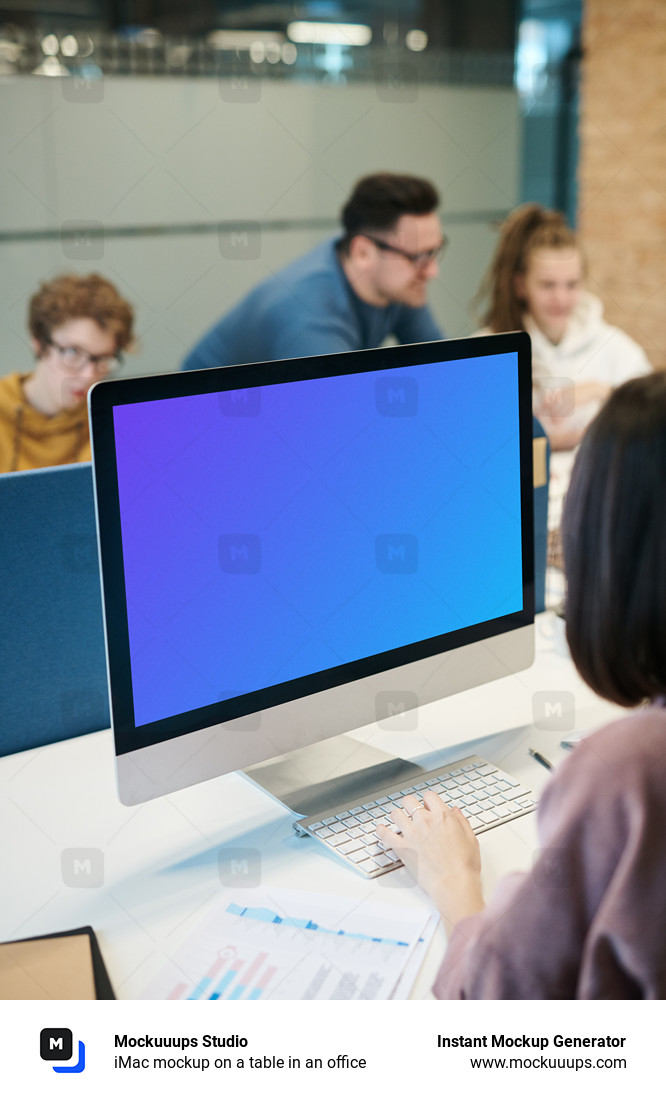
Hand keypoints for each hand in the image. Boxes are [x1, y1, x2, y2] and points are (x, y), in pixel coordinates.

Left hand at [376, 791, 484, 933]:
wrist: (454, 884)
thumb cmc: (464, 865)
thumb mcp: (471, 839)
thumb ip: (461, 822)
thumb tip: (455, 811)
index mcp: (442, 817)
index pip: (429, 796)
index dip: (428, 800)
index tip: (428, 805)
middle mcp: (425, 822)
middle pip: (409, 801)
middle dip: (410, 805)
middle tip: (411, 811)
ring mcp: (412, 834)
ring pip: (396, 814)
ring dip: (397, 816)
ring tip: (399, 820)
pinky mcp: (402, 848)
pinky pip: (385, 834)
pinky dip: (381, 831)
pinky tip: (381, 830)